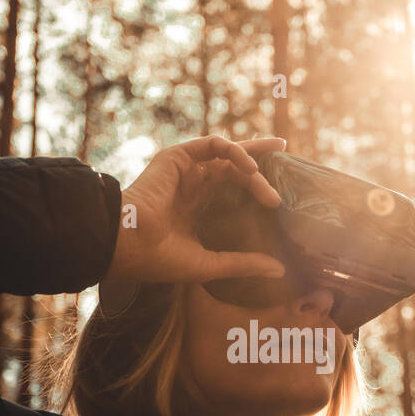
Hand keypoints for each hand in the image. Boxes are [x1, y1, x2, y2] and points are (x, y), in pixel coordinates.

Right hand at [105, 135, 288, 283]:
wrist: (129, 245)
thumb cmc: (160, 260)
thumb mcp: (211, 265)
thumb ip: (244, 264)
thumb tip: (279, 270)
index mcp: (195, 208)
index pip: (232, 191)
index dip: (256, 189)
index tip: (280, 199)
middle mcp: (191, 186)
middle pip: (234, 169)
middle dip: (262, 168)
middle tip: (285, 173)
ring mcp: (184, 170)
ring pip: (227, 156)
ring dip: (253, 164)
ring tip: (270, 188)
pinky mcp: (177, 157)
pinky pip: (212, 145)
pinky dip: (234, 152)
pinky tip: (251, 170)